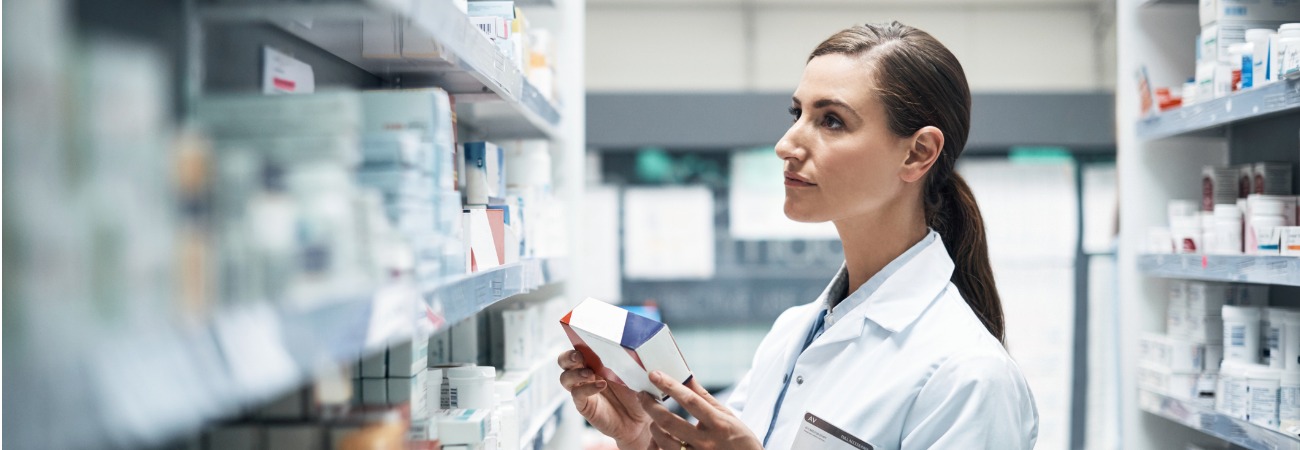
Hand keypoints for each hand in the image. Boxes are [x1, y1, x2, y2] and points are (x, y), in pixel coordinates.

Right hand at [558, 350, 653, 448]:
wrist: (640, 420)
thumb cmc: (637, 393)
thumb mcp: (635, 373)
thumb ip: (628, 361)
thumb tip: (630, 346)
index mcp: (596, 361)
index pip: (579, 347)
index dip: (576, 341)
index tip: (582, 336)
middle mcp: (586, 373)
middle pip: (565, 361)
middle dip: (568, 356)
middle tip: (579, 356)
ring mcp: (583, 389)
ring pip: (565, 378)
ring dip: (575, 373)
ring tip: (590, 374)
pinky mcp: (584, 404)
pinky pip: (577, 394)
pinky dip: (587, 388)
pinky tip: (600, 385)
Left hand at [638, 371, 761, 449]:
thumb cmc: (740, 440)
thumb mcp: (727, 415)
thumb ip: (704, 397)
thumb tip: (686, 376)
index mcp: (718, 423)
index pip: (690, 401)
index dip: (670, 386)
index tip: (654, 374)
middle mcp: (706, 442)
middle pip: (670, 422)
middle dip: (651, 406)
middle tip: (643, 396)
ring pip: (663, 441)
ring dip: (653, 427)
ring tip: (653, 418)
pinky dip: (658, 444)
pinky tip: (658, 437)